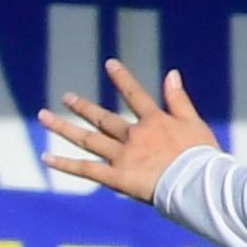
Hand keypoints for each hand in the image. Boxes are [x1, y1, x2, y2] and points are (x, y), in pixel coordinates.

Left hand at [39, 59, 218, 203]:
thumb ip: (179, 99)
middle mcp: (133, 135)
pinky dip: (64, 164)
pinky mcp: (115, 177)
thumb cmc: (202, 156)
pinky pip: (85, 169)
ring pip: (87, 139)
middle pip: (102, 118)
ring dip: (63, 127)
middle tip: (66, 97)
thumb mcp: (194, 123)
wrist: (197, 183)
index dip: (122, 78)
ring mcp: (122, 155)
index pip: (135, 94)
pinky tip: (45, 157)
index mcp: (154, 121)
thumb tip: (171, 73)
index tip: (109, 64)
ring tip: (43, 117)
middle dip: (83, 107)